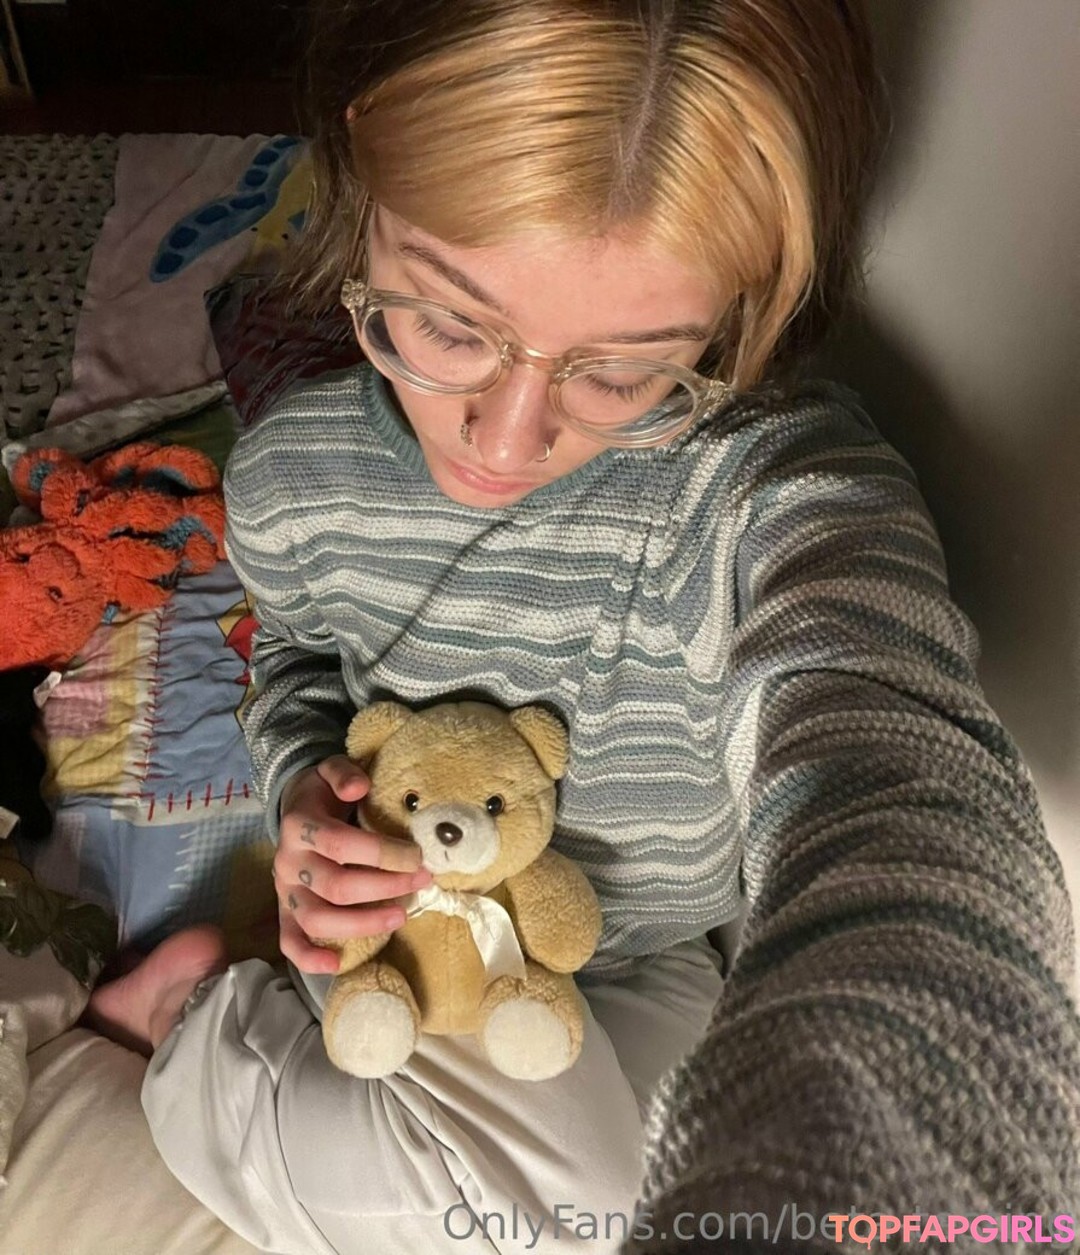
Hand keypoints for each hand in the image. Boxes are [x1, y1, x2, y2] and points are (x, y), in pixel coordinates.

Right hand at [274, 755, 431, 972]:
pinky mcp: (285, 910)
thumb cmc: (324, 792)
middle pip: (336, 886)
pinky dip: (309, 958)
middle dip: (385, 887)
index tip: (418, 856)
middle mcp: (288, 861)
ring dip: (361, 924)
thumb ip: (344, 773)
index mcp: (299, 825)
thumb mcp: (331, 769)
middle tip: (422, 881)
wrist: (296, 806)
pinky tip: (337, 964)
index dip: (382, 853)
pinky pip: (289, 941)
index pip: (341, 844)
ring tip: (401, 916)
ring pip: (317, 919)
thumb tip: (359, 788)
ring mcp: (284, 890)